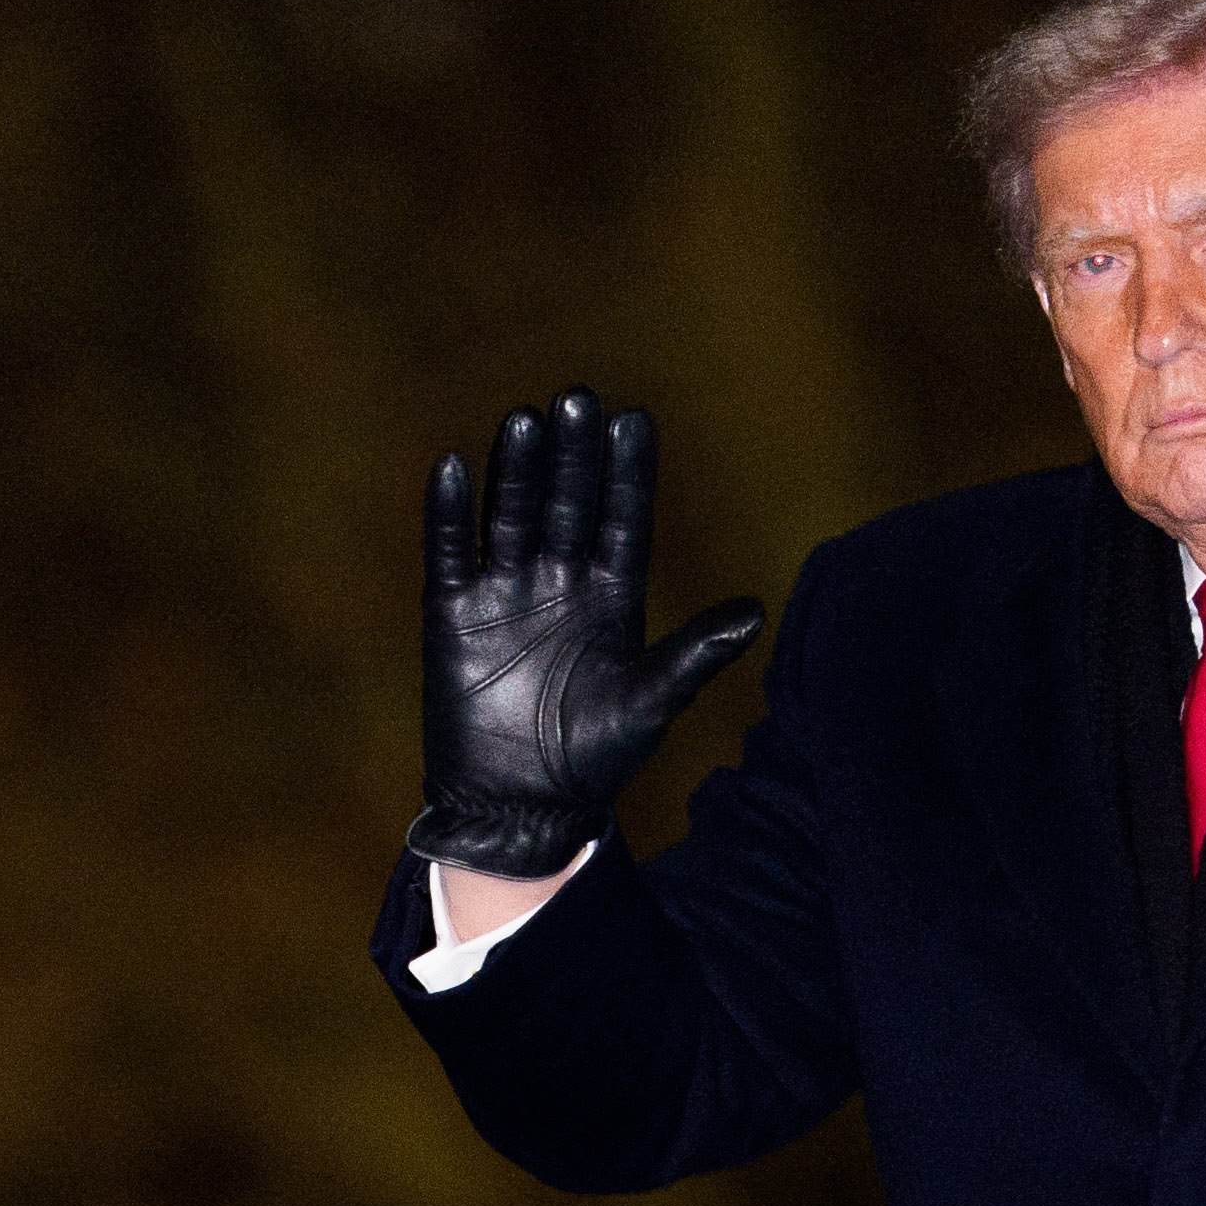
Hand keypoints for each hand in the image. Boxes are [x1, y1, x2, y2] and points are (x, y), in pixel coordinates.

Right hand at [418, 384, 764, 876]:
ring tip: (525, 419)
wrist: (519, 807)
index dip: (627, 474)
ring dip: (516, 469)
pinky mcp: (453, 614)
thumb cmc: (592, 758)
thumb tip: (756, 613)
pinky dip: (449, 514)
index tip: (633, 420)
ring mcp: (504, 592)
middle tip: (577, 398)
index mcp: (610, 596)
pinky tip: (454, 467)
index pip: (622, 520)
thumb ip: (693, 655)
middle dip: (572, 455)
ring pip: (510, 514)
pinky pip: (450, 553)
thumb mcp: (648, 704)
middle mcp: (558, 581)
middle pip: (566, 502)